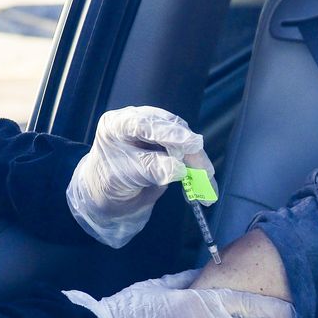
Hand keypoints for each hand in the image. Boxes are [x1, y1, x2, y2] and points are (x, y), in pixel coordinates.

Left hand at [66, 106, 213, 247]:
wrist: (111, 196)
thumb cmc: (110, 183)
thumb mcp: (126, 177)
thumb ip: (151, 169)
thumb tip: (179, 169)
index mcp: (117, 125)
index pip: (145, 124)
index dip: (170, 133)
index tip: (191, 143)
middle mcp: (137, 121)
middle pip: (170, 129)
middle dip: (190, 152)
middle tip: (205, 172)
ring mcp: (154, 131)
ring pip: (183, 140)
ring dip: (198, 163)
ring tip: (207, 187)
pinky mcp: (168, 143)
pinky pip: (187, 153)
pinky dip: (197, 169)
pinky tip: (205, 186)